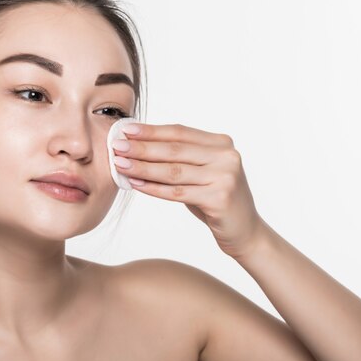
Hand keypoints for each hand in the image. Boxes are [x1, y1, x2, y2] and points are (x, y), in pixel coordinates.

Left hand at [112, 122, 264, 258]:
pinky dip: (153, 188)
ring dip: (142, 167)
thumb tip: (135, 145)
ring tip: (120, 164)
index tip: (126, 129)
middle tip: (116, 146)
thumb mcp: (199, 172)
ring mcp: (225, 176)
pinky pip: (177, 192)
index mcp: (221, 142)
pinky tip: (135, 184)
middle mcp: (226, 155)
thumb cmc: (214, 198)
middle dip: (141, 147)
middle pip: (174, 149)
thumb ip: (177, 158)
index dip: (151, 130)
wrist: (244, 231)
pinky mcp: (220, 198)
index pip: (179, 133)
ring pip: (173, 171)